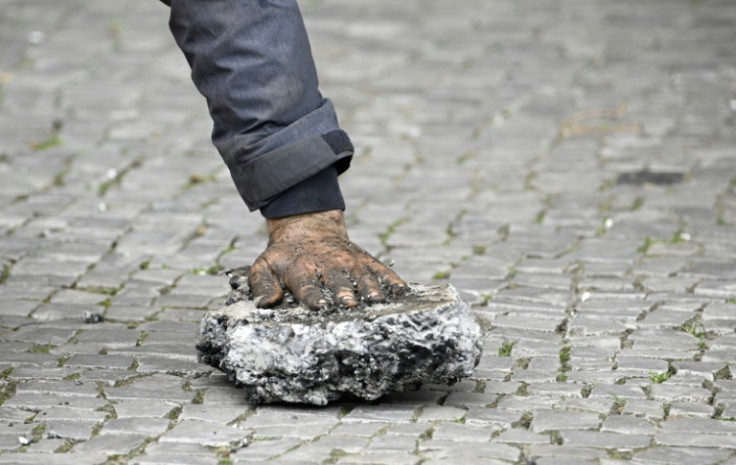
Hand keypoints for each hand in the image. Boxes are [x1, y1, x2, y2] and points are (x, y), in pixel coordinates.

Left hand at [248, 210, 406, 308]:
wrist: (306, 226)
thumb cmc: (284, 256)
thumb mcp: (264, 266)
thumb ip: (262, 285)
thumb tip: (265, 304)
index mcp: (300, 270)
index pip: (306, 285)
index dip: (313, 296)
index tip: (320, 307)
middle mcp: (327, 265)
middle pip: (337, 281)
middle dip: (344, 293)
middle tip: (351, 305)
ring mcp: (348, 262)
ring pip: (361, 276)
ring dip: (370, 289)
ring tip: (377, 301)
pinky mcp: (364, 260)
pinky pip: (380, 270)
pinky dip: (391, 280)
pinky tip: (402, 292)